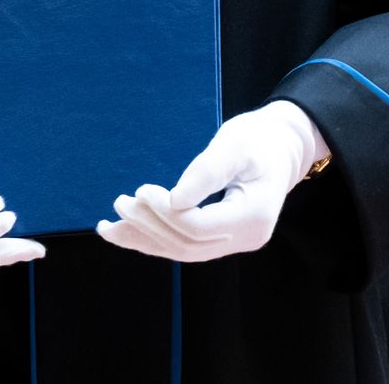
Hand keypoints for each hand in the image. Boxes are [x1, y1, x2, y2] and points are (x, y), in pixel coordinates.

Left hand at [95, 100, 329, 262]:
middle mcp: (245, 238)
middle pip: (188, 245)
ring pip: (182, 251)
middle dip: (149, 226)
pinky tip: (125, 233)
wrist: (280, 146)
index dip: (164, 212)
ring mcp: (234, 243)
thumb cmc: (259, 139)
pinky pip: (184, 245)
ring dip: (143, 239)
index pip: (198, 227)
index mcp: (253, 216)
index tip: (140, 190)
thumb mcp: (235, 145)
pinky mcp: (221, 238)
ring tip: (108, 227)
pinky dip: (153, 239)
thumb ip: (207, 172)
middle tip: (119, 202)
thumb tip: (174, 200)